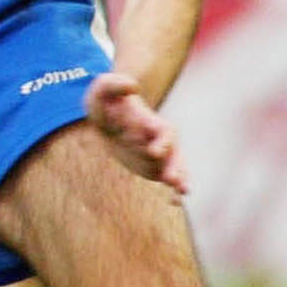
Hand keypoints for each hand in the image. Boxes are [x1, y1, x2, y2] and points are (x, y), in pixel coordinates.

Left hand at [85, 71, 186, 194]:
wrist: (107, 113)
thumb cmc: (107, 99)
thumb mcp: (104, 87)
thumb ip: (115, 83)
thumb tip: (132, 86)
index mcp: (149, 121)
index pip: (162, 131)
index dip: (162, 140)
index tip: (155, 151)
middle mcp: (157, 138)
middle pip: (173, 153)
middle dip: (175, 166)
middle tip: (174, 180)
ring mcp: (156, 153)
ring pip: (173, 167)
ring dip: (178, 178)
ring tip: (181, 191)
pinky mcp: (152, 165)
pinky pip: (166, 178)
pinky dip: (172, 190)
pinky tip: (174, 202)